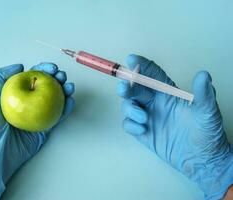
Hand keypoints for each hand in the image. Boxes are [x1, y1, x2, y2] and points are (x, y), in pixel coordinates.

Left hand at [0, 63, 74, 199]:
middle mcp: (30, 102)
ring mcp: (39, 115)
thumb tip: (20, 66)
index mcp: (18, 93)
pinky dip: (67, 108)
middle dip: (58, 78)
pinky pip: (59, 116)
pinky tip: (70, 101)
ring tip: (70, 87)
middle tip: (62, 76)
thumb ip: (1, 76)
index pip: (33, 76)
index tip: (52, 68)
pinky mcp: (46, 127)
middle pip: (47, 86)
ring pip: (56, 100)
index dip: (44, 69)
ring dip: (65, 91)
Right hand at [117, 54, 232, 198]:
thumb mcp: (207, 112)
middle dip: (126, 85)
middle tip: (124, 87)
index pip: (152, 74)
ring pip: (128, 105)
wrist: (202, 160)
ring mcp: (147, 117)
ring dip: (130, 109)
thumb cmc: (207, 133)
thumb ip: (204, 94)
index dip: (141, 65)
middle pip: (134, 88)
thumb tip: (203, 74)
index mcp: (168, 93)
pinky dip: (131, 125)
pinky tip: (143, 130)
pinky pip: (128, 124)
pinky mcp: (143, 132)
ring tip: (143, 118)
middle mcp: (155, 103)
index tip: (132, 59)